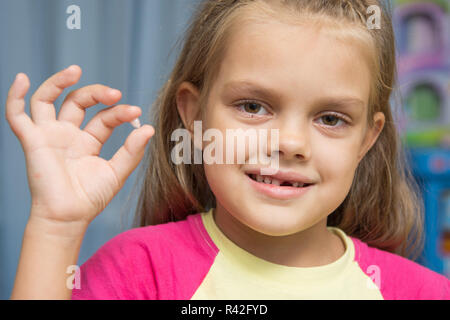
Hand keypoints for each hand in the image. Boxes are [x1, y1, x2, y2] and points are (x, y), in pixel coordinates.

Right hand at [5, 65, 153, 228]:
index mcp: (89, 141)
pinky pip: (17, 116)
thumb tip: (149, 128)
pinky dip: (15, 97)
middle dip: (96, 93)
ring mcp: (49, 135)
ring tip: (75, 70)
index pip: (104, 117)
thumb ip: (132, 151)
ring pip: (48, 99)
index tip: (136, 113)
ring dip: (59, 82)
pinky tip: (22, 79)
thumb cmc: (91, 198)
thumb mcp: (117, 172)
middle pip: (78, 102)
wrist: (69, 217)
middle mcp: (68, 134)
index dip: (119, 112)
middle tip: (115, 93)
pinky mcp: (32, 141)